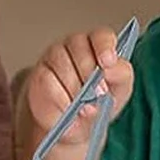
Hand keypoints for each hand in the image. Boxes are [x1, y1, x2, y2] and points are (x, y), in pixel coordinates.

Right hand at [26, 28, 133, 146]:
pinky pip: (48, 82)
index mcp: (99, 45)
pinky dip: (60, 99)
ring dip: (74, 88)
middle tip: (97, 94)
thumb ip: (120, 77)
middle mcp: (76, 45)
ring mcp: (54, 56)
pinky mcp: (39, 73)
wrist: (73, 123)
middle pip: (80, 49)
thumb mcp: (119, 90)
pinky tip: (67, 108)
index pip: (102, 36)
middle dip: (89, 74)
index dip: (104, 47)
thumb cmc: (99, 100)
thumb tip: (104, 80)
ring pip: (63, 64)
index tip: (107, 62)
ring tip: (82, 106)